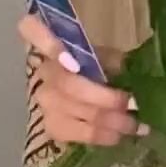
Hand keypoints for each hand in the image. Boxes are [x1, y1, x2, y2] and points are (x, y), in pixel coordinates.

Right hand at [17, 12, 149, 146]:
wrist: (83, 94)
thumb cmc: (96, 68)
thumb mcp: (104, 56)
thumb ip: (112, 60)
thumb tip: (134, 74)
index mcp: (53, 45)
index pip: (29, 29)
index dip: (45, 42)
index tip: (70, 58)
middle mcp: (43, 72)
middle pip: (69, 85)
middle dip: (105, 99)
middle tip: (133, 106)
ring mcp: (45, 101)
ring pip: (78, 112)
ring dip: (111, 121)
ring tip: (136, 126)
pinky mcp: (52, 126)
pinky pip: (78, 134)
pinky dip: (102, 136)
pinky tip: (119, 136)